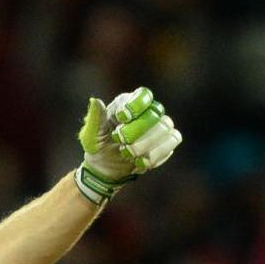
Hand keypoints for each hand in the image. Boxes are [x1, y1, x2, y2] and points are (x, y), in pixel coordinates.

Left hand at [75, 88, 181, 204]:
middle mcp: (147, 110)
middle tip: (122, 143)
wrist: (106, 168)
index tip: (122, 119)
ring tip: (129, 155)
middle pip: (154, 113)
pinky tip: (141, 162)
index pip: (142, 95)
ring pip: (165, 127)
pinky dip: (157, 154)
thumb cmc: (98, 147)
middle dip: (138, 131)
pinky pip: (173, 140)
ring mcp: (159, 125)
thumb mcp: (90, 135)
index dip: (135, 106)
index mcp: (127, 103)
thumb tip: (95, 101)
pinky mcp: (167, 140)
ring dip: (146, 144)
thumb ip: (95, 118)